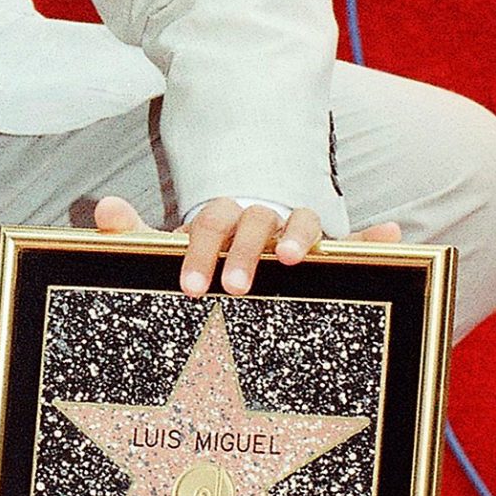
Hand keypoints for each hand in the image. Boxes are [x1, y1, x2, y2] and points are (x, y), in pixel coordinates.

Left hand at [95, 194, 400, 295]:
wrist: (237, 257)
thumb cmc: (200, 258)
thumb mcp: (161, 250)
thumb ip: (131, 233)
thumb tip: (103, 207)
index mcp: (222, 216)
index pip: (211, 224)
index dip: (200, 250)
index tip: (190, 286)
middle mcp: (262, 216)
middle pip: (256, 222)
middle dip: (246, 251)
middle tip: (234, 289)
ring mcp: (297, 230)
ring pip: (305, 223)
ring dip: (300, 235)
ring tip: (294, 259)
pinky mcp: (328, 250)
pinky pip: (356, 241)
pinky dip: (375, 237)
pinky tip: (393, 233)